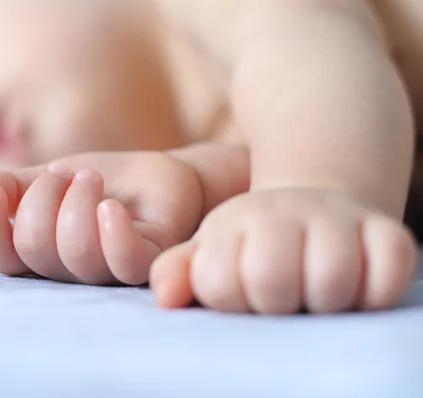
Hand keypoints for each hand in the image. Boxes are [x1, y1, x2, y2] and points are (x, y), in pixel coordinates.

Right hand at [0, 151, 204, 284]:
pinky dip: (112, 231)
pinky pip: (124, 260)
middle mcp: (69, 270)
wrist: (157, 174)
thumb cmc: (102, 181)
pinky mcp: (147, 262)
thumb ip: (15, 185)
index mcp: (41, 252)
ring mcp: (108, 270)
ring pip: (75, 253)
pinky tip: (111, 205)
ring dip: (77, 204)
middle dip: (42, 199)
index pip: (0, 258)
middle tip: (66, 174)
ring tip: (91, 177)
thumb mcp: (50, 175)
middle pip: (35, 249)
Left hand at [151, 188, 416, 313]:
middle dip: (274, 303)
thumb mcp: (209, 252)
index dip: (230, 298)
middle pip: (271, 282)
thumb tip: (167, 296)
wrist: (311, 207)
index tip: (239, 288)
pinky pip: (389, 273)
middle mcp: (284, 212)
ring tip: (313, 290)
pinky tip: (356, 284)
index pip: (220, 282)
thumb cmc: (251, 244)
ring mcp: (337, 218)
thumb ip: (179, 272)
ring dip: (323, 302)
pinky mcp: (386, 230)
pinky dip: (375, 290)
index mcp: (233, 223)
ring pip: (330, 283)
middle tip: (280, 294)